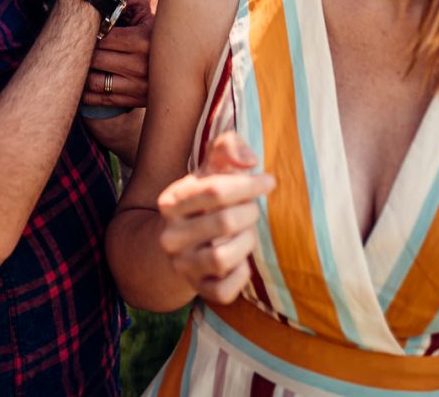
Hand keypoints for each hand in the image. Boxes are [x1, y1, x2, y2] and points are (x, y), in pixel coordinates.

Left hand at [84, 0, 156, 108]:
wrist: (190, 53)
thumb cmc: (162, 23)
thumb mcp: (146, 2)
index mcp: (143, 40)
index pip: (102, 38)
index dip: (90, 33)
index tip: (86, 29)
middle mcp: (141, 65)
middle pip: (96, 60)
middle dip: (84, 51)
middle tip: (78, 43)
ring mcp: (139, 86)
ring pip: (95, 82)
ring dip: (83, 73)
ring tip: (79, 62)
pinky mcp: (136, 100)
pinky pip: (103, 99)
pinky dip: (87, 92)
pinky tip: (83, 81)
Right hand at [156, 132, 274, 304]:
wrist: (182, 244)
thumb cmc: (205, 198)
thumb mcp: (210, 169)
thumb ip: (227, 148)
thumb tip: (249, 161)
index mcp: (170, 202)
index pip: (214, 191)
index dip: (248, 184)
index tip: (269, 181)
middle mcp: (170, 236)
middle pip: (223, 222)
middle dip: (249, 212)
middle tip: (254, 208)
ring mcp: (182, 266)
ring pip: (222, 258)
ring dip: (246, 241)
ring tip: (248, 231)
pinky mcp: (198, 291)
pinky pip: (225, 290)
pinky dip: (241, 275)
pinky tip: (242, 259)